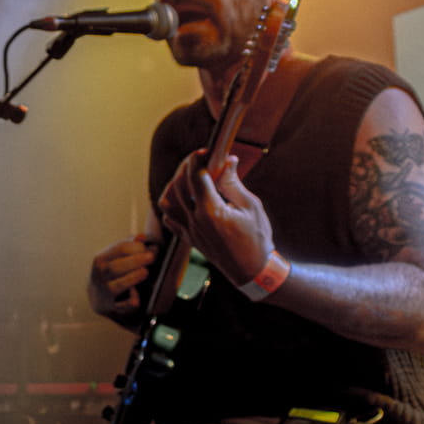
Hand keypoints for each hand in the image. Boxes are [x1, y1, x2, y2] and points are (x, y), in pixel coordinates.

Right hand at [89, 231, 161, 319]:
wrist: (98, 296)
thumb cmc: (112, 271)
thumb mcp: (115, 256)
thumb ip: (129, 244)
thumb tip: (142, 237)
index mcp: (100, 259)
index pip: (120, 249)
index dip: (138, 247)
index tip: (151, 247)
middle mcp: (99, 276)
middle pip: (118, 267)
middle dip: (136, 261)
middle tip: (151, 257)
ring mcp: (105, 292)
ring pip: (118, 286)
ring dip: (133, 278)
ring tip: (145, 272)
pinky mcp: (113, 307)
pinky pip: (125, 304)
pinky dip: (132, 300)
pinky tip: (137, 296)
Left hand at [156, 151, 272, 284]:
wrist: (253, 271)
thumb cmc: (257, 240)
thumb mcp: (251, 207)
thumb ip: (234, 183)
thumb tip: (228, 162)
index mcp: (211, 211)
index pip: (195, 176)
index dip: (198, 159)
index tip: (206, 151)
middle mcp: (195, 221)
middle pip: (178, 185)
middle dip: (186, 167)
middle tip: (200, 159)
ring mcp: (189, 231)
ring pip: (167, 201)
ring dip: (174, 184)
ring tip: (189, 177)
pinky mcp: (189, 239)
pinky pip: (169, 218)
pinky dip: (171, 204)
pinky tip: (184, 199)